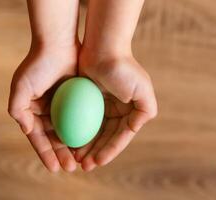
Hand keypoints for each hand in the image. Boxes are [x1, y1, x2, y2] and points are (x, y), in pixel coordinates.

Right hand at [8, 44, 78, 171]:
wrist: (58, 44)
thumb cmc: (38, 64)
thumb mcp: (21, 86)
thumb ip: (17, 109)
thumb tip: (27, 130)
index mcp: (32, 111)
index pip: (38, 138)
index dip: (45, 154)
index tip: (54, 168)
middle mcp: (47, 111)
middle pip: (54, 139)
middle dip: (61, 155)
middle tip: (71, 167)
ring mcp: (63, 107)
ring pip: (69, 132)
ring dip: (74, 147)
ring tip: (82, 161)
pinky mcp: (77, 101)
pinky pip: (81, 120)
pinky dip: (84, 132)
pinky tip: (91, 143)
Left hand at [75, 50, 157, 170]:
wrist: (103, 48)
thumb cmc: (123, 68)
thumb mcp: (142, 90)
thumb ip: (146, 111)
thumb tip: (138, 128)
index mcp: (130, 112)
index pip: (119, 137)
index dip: (109, 151)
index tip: (97, 162)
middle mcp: (117, 112)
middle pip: (105, 138)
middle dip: (95, 153)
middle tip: (83, 166)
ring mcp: (101, 108)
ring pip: (92, 133)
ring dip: (85, 147)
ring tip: (76, 159)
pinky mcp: (88, 102)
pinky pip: (82, 121)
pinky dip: (77, 132)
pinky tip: (69, 143)